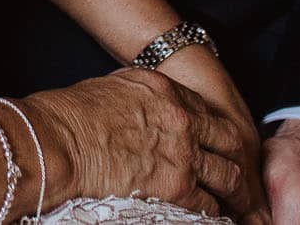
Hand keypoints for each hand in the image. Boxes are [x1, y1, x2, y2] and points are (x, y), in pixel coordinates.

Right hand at [27, 67, 268, 222]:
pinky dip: (214, 214)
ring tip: (237, 204)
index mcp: (165, 90)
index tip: (214, 145)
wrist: (59, 140)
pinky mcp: (177, 187)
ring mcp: (184, 154)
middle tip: (239, 175)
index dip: (213, 132)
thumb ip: (141, 100)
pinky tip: (214, 218)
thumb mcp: (114, 88)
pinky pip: (209, 205)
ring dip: (233, 191)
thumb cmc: (71, 115)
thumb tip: (144, 115)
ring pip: (229, 176)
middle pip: (229, 140)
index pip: (205, 111)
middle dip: (236, 159)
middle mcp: (183, 119)